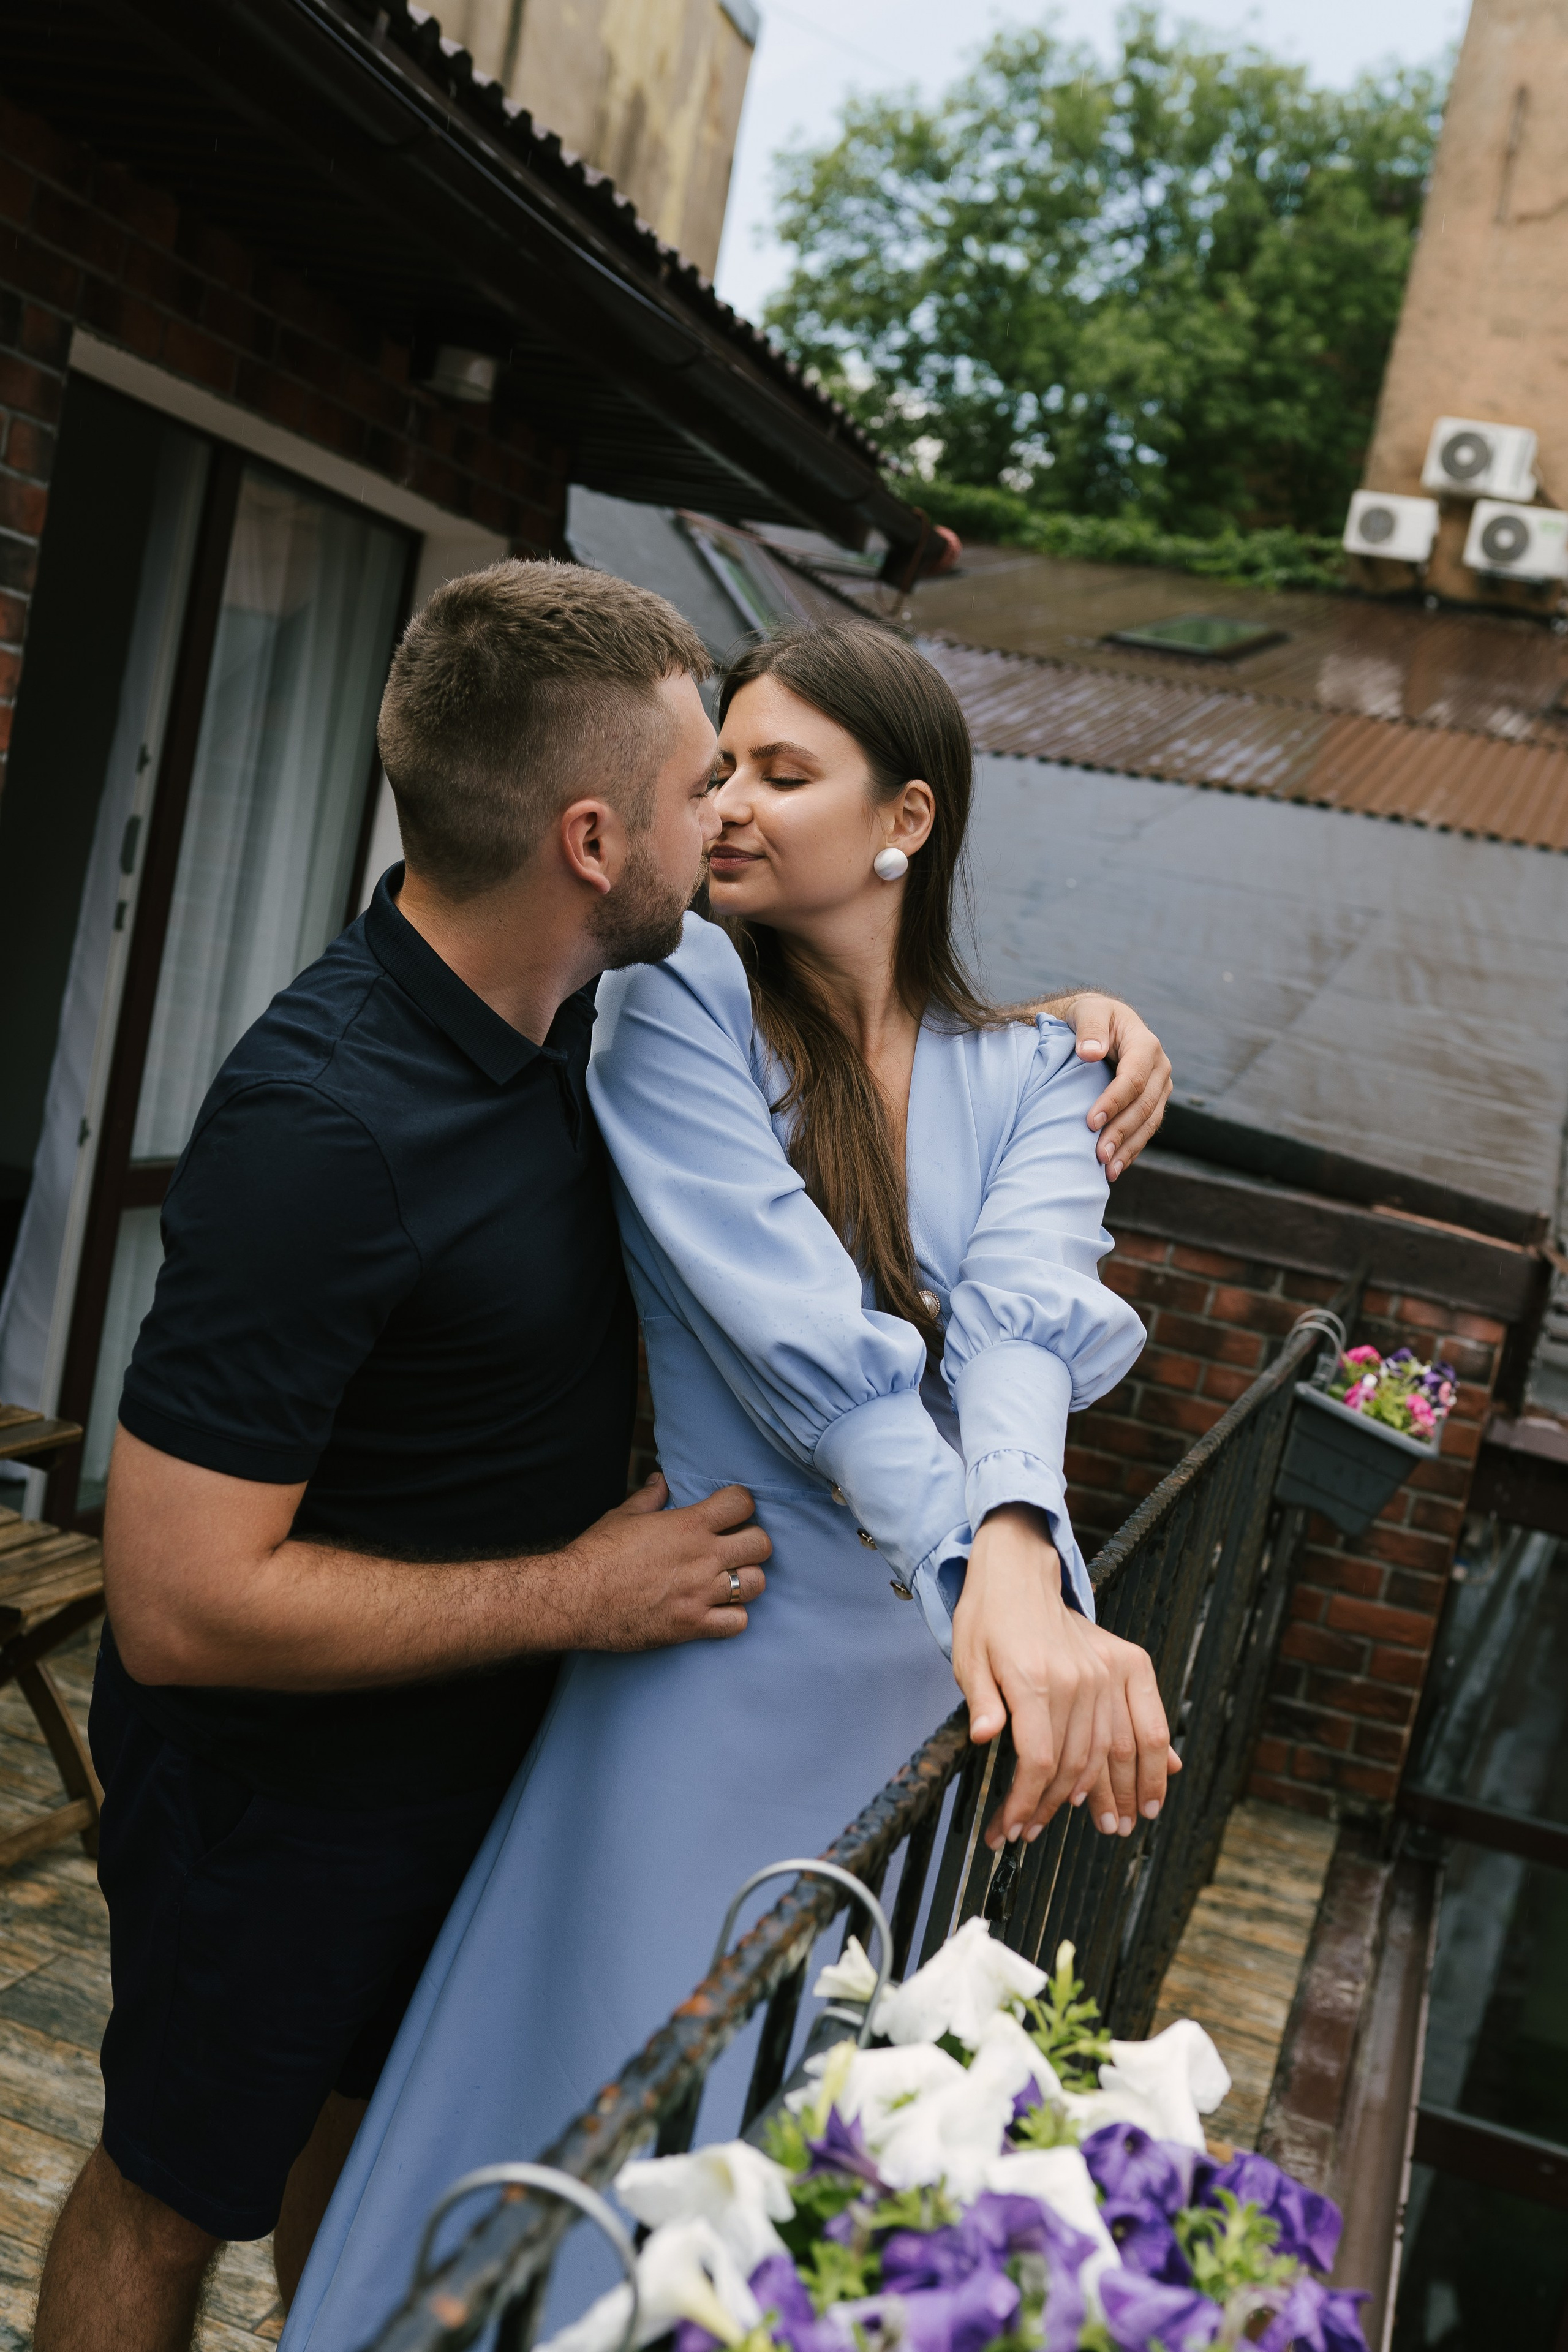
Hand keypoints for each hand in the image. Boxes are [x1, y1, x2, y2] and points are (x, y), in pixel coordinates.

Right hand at [560, 1475, 769, 1651]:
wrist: (575, 1598)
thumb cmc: (597, 1554)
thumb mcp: (623, 1515)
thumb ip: (650, 1497)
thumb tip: (660, 1480)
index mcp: (688, 1525)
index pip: (742, 1503)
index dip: (741, 1504)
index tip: (731, 1512)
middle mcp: (702, 1557)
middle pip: (761, 1544)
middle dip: (753, 1543)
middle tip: (735, 1548)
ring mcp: (700, 1593)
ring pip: (756, 1584)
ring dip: (747, 1580)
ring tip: (730, 1580)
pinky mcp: (692, 1625)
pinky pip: (737, 1623)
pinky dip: (733, 1617)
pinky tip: (718, 1610)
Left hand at [950, 1505, 1177, 1848]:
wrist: (1019, 1571)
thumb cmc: (987, 1618)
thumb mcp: (967, 1657)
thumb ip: (980, 1701)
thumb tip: (984, 1738)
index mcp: (1034, 1679)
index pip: (1037, 1760)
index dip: (1026, 1803)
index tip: (1011, 1828)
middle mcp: (1077, 1678)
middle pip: (1074, 1763)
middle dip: (1055, 1808)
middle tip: (1038, 1834)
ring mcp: (1106, 1671)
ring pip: (1113, 1751)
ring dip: (1113, 1796)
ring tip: (1112, 1827)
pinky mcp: (1128, 1663)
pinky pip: (1148, 1721)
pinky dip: (1152, 1762)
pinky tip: (1151, 1793)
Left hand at [1063, 994, 1171, 1178]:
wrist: (1103, 1023)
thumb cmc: (1092, 1016)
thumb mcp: (1088, 1011)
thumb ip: (1090, 1028)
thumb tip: (1090, 1053)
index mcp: (1146, 1045)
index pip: (1134, 1078)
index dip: (1114, 1102)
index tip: (1090, 1121)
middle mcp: (1160, 1068)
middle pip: (1144, 1106)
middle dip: (1121, 1132)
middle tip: (1098, 1155)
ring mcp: (1160, 1088)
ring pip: (1149, 1123)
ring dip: (1128, 1147)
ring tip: (1107, 1170)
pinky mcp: (1153, 1102)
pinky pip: (1146, 1129)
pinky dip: (1131, 1149)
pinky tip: (1115, 1168)